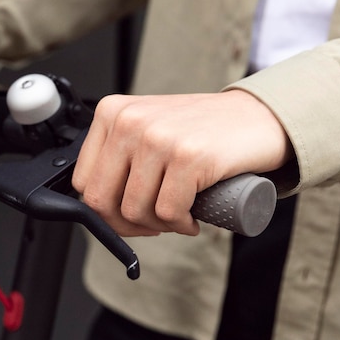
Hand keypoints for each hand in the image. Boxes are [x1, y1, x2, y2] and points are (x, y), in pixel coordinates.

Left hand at [72, 91, 291, 236]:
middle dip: (125, 224)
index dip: (103, 209)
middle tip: (152, 224)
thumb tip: (96, 205)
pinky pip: (168, 213)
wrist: (256, 117)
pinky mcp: (188, 156)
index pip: (83, 180)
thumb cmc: (200, 131)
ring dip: (157, 226)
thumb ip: (118, 155)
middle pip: (101, 200)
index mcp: (111, 113)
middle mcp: (129, 121)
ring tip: (177, 216)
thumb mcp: (146, 130)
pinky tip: (192, 217)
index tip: (126, 214)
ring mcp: (158, 137)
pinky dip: (181, 225)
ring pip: (134, 210)